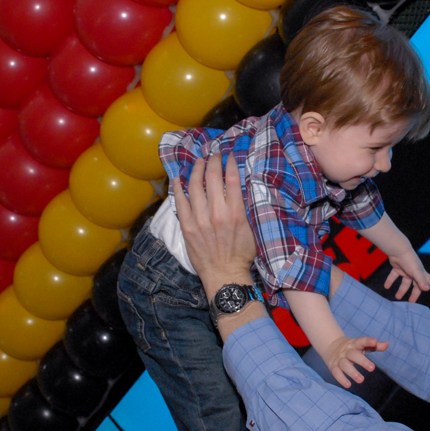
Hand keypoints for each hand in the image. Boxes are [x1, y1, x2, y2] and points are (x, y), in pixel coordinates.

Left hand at [173, 153, 256, 297]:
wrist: (225, 275)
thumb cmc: (241, 255)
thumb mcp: (251, 229)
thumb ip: (244, 208)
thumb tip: (239, 189)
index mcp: (236, 212)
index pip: (231, 178)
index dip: (229, 163)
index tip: (228, 156)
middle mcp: (217, 212)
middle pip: (212, 177)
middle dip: (212, 161)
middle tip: (213, 155)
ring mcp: (200, 219)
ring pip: (195, 186)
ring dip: (196, 169)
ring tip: (198, 162)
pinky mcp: (187, 227)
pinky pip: (180, 202)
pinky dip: (178, 188)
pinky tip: (178, 179)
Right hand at [324, 335, 388, 388]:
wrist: (331, 346)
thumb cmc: (352, 348)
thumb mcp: (362, 346)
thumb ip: (375, 346)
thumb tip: (387, 345)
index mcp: (354, 344)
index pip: (361, 341)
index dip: (367, 341)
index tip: (374, 342)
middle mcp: (346, 351)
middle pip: (353, 354)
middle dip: (362, 361)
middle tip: (372, 368)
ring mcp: (339, 358)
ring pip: (344, 365)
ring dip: (352, 372)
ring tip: (361, 380)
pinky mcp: (333, 366)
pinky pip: (336, 372)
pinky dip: (341, 379)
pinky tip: (348, 385)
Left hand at [384, 249, 429, 302]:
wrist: (398, 250)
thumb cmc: (409, 260)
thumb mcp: (416, 271)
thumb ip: (421, 281)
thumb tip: (427, 289)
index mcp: (421, 273)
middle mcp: (414, 272)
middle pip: (416, 285)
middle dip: (414, 293)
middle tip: (411, 301)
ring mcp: (406, 270)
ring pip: (405, 282)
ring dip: (401, 290)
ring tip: (397, 297)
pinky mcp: (397, 268)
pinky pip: (394, 276)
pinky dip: (390, 281)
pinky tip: (386, 287)